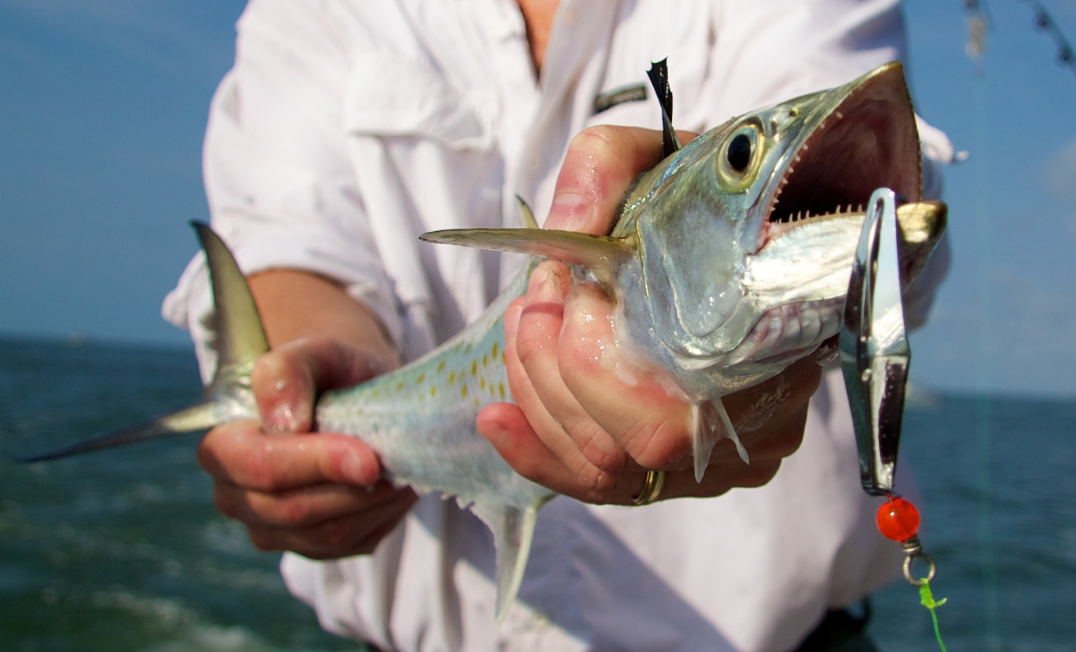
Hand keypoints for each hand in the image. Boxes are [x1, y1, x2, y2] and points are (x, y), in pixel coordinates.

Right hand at [198, 273, 416, 558]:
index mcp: (223, 449)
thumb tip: (286, 423)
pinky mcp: (317, 548)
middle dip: (352, 486)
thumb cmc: (329, 373)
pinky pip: (354, 543)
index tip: (368, 457)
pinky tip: (394, 484)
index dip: (316, 464)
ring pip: (329, 533)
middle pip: (294, 509)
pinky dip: (384, 514)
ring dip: (375, 502)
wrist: (354, 396)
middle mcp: (237, 498)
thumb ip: (287, 373)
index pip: (261, 467)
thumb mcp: (313, 354)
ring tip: (399, 465)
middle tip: (395, 460)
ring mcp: (275, 531)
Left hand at [477, 126, 822, 503]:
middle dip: (548, 365)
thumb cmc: (717, 197)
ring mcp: (720, 457)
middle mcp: (756, 427)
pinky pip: (603, 483)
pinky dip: (538, 453)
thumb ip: (603, 170)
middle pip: (623, 446)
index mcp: (768, 354)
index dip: (588, 361)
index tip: (572, 282)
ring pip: (604, 469)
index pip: (663, 418)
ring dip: (536, 394)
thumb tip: (559, 235)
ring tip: (519, 323)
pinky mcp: (684, 467)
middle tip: (536, 293)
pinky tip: (495, 418)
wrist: (763, 228)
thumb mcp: (661, 153)